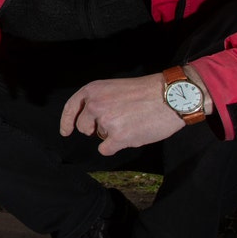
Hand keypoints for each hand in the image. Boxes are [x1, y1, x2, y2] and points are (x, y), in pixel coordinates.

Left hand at [59, 73, 185, 154]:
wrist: (171, 97)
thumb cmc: (147, 92)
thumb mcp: (114, 87)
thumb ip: (99, 100)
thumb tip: (90, 120)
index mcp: (93, 90)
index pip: (70, 108)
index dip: (66, 122)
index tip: (65, 132)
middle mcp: (95, 104)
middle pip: (83, 127)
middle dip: (96, 129)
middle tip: (118, 120)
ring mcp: (105, 121)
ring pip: (99, 138)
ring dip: (112, 135)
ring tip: (131, 122)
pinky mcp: (118, 137)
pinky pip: (105, 149)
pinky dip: (116, 147)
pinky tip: (131, 135)